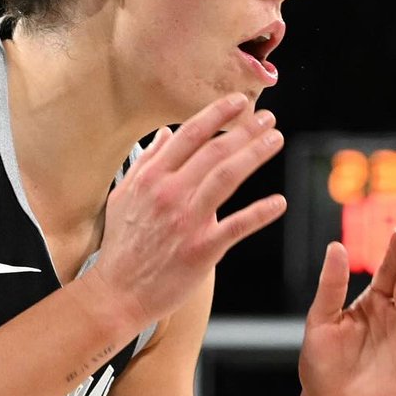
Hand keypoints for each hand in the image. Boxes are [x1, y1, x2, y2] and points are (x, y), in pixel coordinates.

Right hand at [91, 94, 286, 325]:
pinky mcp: (201, 249)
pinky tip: (279, 202)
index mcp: (150, 178)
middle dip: (245, 130)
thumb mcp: (123, 198)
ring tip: (274, 139)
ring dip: (255, 154)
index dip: (217, 115)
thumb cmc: (122, 247)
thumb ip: (146, 163)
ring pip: (227, 177)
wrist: (116, 293)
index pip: (189, 136)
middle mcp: (169, 193)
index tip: (239, 102)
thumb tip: (167, 133)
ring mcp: (186, 220)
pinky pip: (237, 225)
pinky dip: (260, 212)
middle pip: (214, 151)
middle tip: (269, 117)